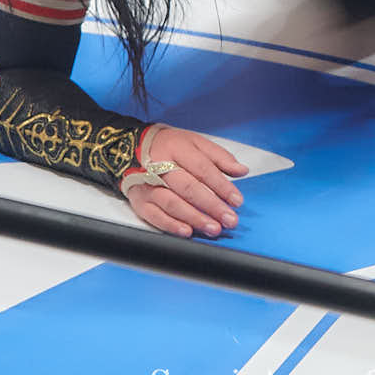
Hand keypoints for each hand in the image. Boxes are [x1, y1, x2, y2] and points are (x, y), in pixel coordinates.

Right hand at [122, 125, 247, 237]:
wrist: (132, 148)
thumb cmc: (171, 146)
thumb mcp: (196, 142)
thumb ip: (220, 157)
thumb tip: (242, 170)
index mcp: (178, 148)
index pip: (203, 169)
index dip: (222, 186)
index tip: (237, 200)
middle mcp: (160, 166)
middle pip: (189, 188)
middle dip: (212, 206)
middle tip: (229, 219)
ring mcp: (148, 185)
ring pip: (173, 204)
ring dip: (195, 218)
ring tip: (213, 228)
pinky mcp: (139, 201)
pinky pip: (155, 216)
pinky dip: (171, 225)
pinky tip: (187, 232)